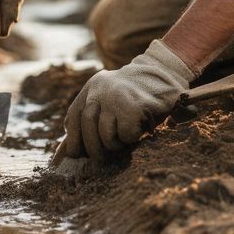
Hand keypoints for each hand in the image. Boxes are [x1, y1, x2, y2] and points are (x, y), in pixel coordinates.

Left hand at [63, 39, 195, 160]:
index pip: (73, 116)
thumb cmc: (135, 96)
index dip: (73, 139)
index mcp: (92, 87)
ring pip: (105, 134)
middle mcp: (101, 89)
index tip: (77, 155)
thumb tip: (67, 152)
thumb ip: (89, 121)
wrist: (166, 74)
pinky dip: (130, 139)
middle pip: (87, 126)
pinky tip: (139, 129)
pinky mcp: (134, 106)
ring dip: (114, 145)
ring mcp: (117, 96)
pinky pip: (125, 135)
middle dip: (92, 148)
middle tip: (101, 159)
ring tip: (124, 140)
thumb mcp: (108, 102)